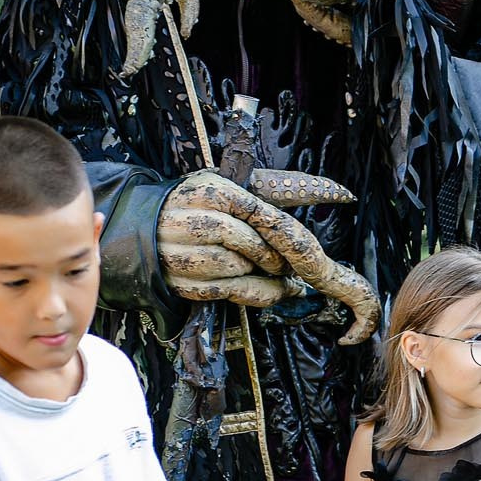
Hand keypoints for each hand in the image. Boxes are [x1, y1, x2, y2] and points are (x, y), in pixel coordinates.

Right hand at [156, 170, 379, 340]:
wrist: (142, 229)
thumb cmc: (198, 206)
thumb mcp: (231, 187)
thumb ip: (278, 190)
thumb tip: (339, 191)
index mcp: (213, 190)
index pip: (264, 212)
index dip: (291, 230)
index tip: (335, 214)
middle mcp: (196, 219)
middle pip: (257, 245)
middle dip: (276, 256)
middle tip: (285, 261)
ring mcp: (185, 254)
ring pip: (243, 269)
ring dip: (263, 274)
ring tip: (264, 268)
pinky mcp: (184, 284)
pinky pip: (234, 293)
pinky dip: (259, 293)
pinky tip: (268, 287)